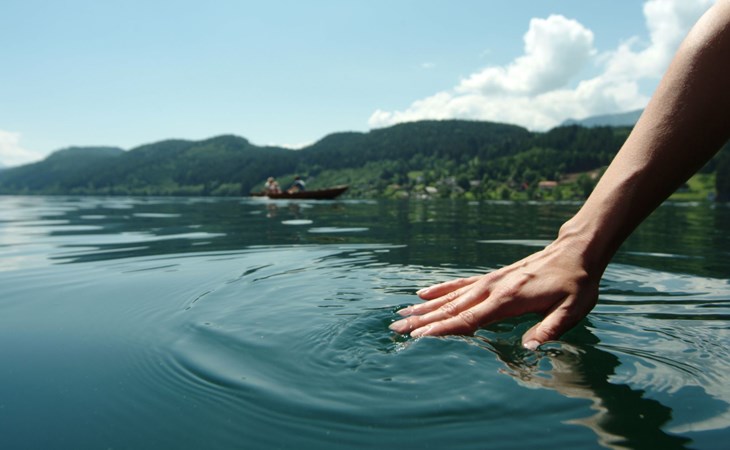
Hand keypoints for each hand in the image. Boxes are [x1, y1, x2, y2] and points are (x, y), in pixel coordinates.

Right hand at [389, 240, 601, 348]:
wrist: (575, 251)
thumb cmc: (575, 284)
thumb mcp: (571, 310)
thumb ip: (550, 330)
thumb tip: (528, 348)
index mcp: (508, 300)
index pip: (468, 320)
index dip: (443, 330)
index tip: (419, 338)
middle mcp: (492, 288)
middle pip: (451, 307)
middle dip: (422, 320)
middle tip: (397, 328)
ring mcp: (489, 281)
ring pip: (450, 296)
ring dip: (425, 306)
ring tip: (402, 313)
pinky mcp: (492, 277)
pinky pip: (460, 283)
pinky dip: (440, 289)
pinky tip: (424, 292)